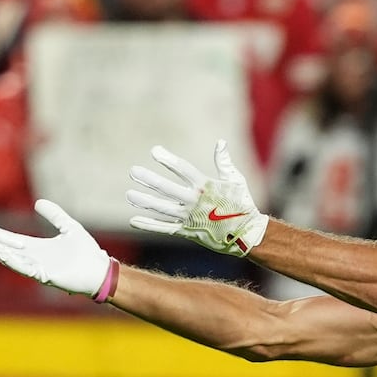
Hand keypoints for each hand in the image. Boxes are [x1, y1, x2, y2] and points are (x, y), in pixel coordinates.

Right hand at [0, 199, 114, 297]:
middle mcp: (34, 258)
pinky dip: (13, 261)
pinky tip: (2, 254)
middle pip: (5, 249)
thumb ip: (54, 215)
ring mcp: (38, 268)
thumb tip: (38, 202)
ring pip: (11, 259)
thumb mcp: (68, 227)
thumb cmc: (86, 252)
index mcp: (38, 248)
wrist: (100, 269)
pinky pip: (25, 268)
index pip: (11, 239)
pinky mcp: (45, 276)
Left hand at [126, 141, 268, 255]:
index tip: (155, 151)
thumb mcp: (237, 180)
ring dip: (145, 201)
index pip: (183, 169)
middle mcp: (195, 201)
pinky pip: (164, 228)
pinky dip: (149, 225)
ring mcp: (190, 217)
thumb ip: (224, 162)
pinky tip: (134, 220)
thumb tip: (220, 142)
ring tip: (130, 195)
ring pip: (162, 208)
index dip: (168, 160)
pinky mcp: (187, 231)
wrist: (247, 234)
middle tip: (133, 171)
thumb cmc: (242, 204)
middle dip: (149, 179)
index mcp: (206, 186)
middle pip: (167, 189)